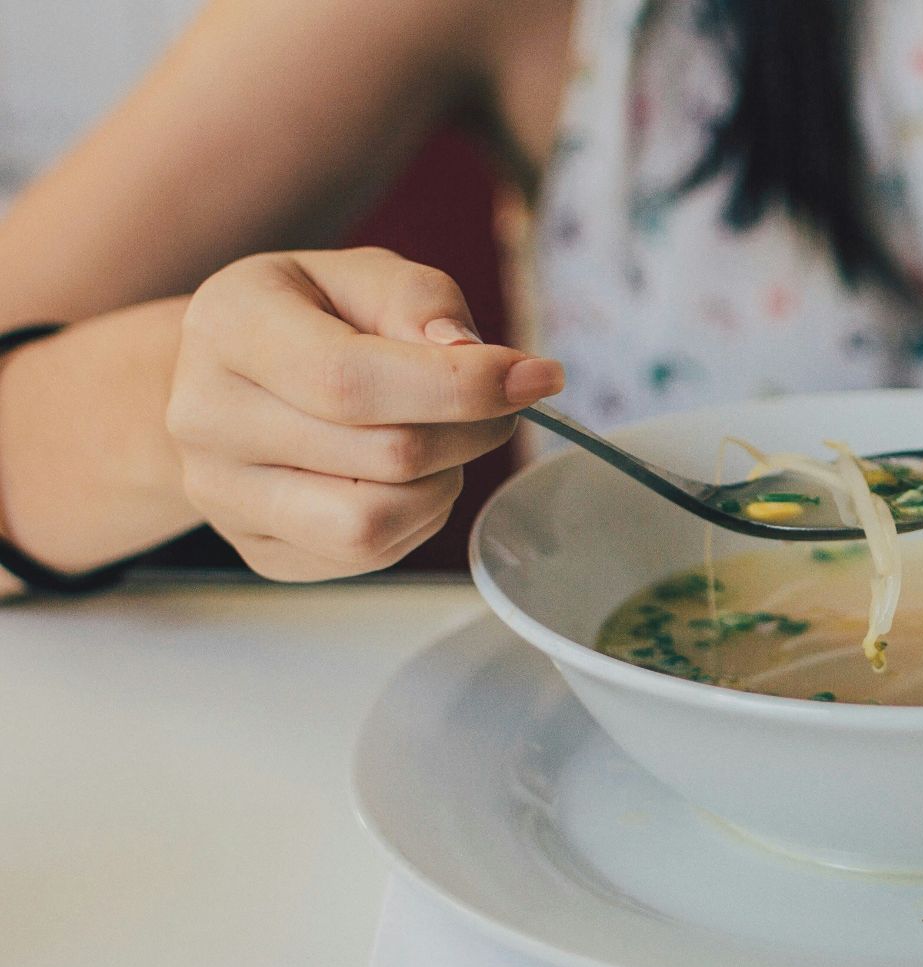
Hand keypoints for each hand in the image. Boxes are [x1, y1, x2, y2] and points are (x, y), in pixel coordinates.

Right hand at [166, 247, 563, 580]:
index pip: (352, 380)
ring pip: (374, 524)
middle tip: (499, 405)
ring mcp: (223, 494)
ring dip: (443, 483)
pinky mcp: (257, 549)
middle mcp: (207, 417)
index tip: (536, 377)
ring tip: (444, 441)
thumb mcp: (360, 274)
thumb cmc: (310, 317)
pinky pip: (366, 557)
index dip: (460, 387)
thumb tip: (470, 356)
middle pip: (383, 455)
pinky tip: (409, 478)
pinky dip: (416, 519)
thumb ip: (418, 301)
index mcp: (229, 327)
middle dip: (472, 431)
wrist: (225, 377)